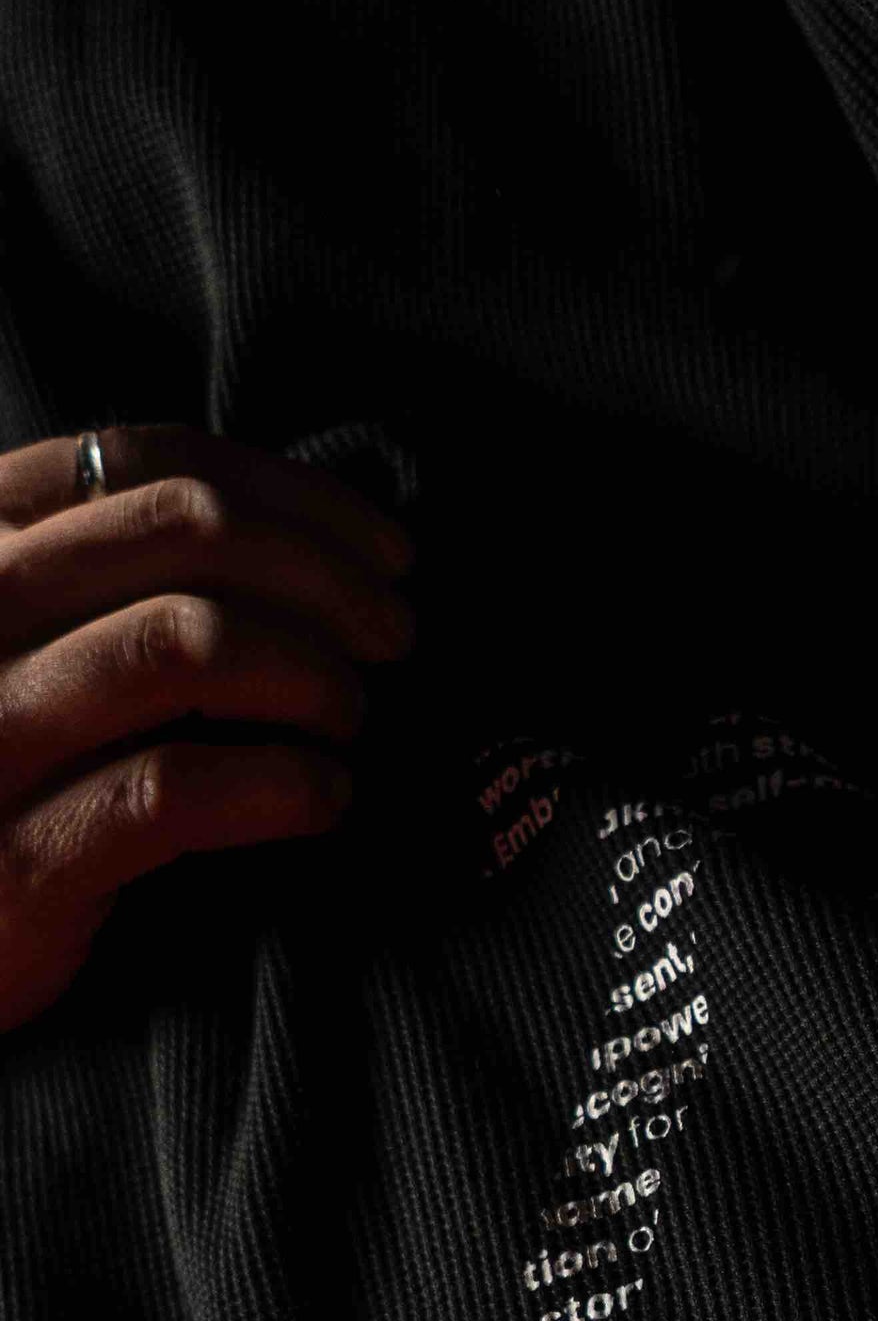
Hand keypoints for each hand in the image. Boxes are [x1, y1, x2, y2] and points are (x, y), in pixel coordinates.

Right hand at [0, 419, 416, 1033]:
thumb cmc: (6, 775)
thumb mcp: (31, 643)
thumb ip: (122, 575)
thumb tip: (311, 541)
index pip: (147, 463)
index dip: (294, 498)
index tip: (385, 553)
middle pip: (188, 535)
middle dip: (327, 578)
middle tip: (395, 637)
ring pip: (190, 641)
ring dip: (311, 673)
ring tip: (351, 718)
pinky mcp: (25, 856)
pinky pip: (177, 788)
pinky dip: (284, 784)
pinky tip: (326, 798)